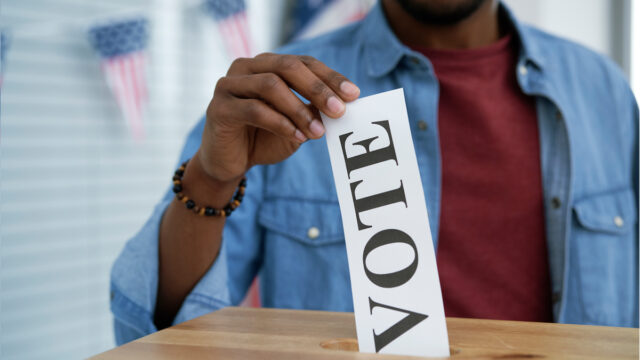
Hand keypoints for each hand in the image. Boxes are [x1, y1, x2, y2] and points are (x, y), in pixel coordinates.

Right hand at [197, 53, 359, 182]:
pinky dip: (280, 123)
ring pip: (270, 86)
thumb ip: (313, 112)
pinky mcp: (219, 108)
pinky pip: (254, 110)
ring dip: (299, 109)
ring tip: (317, 133)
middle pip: (287, 67)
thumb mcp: (296, 125)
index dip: (330, 77)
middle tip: (339, 110)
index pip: (303, 63)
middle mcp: (247, 68)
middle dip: (317, 88)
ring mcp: (229, 85)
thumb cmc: (264, 139)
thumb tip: (341, 106)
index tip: (354, 94)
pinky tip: (297, 137)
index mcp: (267, 65)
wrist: (229, 164)